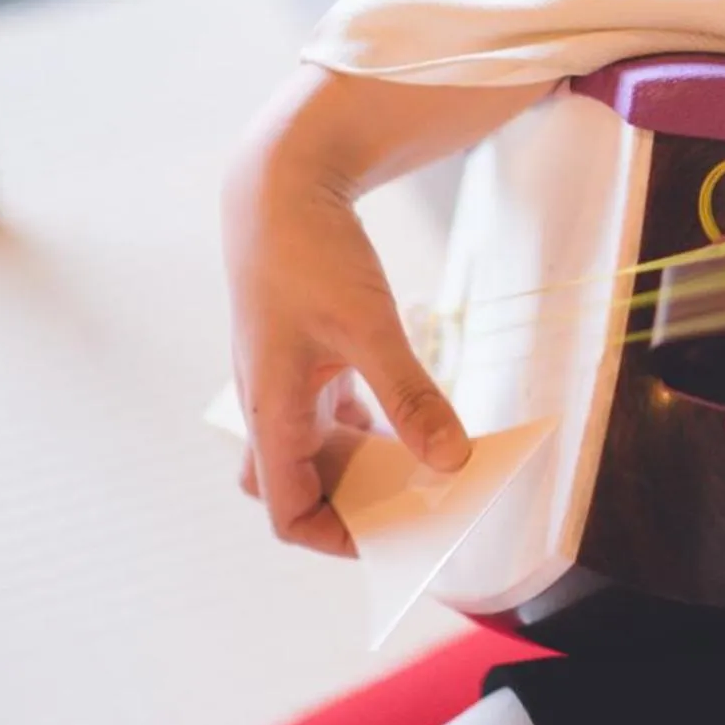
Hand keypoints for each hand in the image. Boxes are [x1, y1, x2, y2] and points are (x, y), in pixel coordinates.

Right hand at [223, 122, 469, 554]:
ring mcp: (287, 383)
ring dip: (370, 467)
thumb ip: (410, 396)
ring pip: (321, 453)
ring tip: (432, 472)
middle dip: (357, 509)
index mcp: (271, 413)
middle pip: (301, 491)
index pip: (288, 513)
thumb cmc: (312, 254)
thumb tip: (453, 463)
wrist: (280, 187)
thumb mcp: (369, 327)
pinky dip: (374, 428)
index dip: (339, 538)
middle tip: (422, 507)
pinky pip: (335, 415)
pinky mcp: (306, 358)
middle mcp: (271, 407)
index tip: (399, 537)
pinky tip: (417, 423)